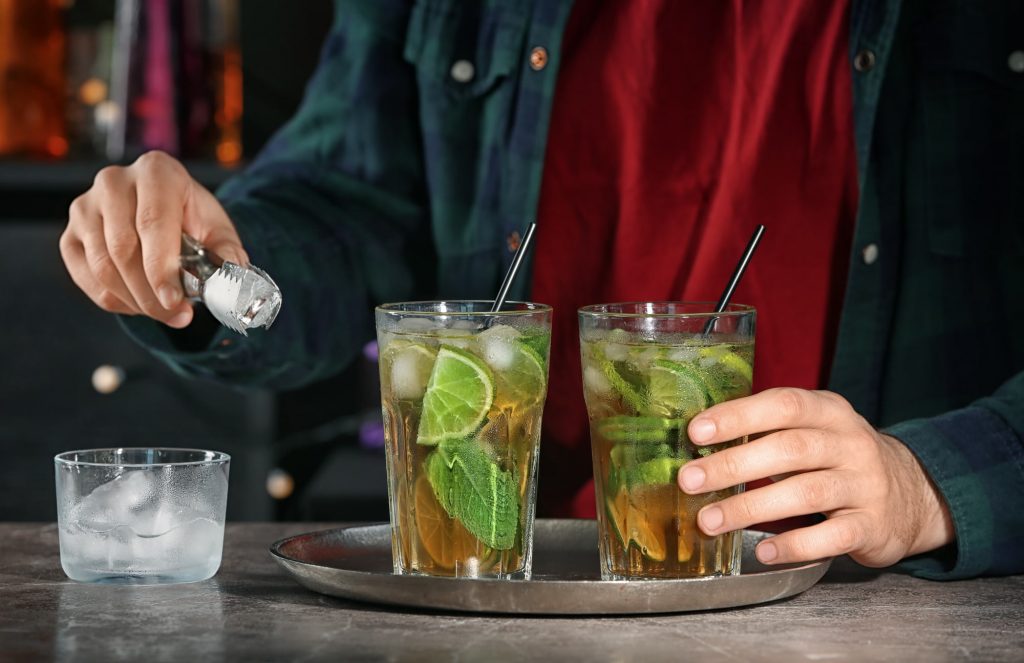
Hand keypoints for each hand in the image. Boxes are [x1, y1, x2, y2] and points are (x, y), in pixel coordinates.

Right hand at [60, 150, 247, 327]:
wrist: (168, 214)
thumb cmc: (194, 221)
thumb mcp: (219, 232)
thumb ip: (227, 254)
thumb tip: (229, 277)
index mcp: (157, 171)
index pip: (152, 222)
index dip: (161, 268)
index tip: (174, 301)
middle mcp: (114, 181)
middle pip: (123, 249)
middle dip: (151, 294)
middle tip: (177, 316)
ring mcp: (86, 206)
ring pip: (103, 266)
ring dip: (135, 301)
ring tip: (165, 313)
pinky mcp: (70, 233)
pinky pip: (86, 276)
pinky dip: (114, 299)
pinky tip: (139, 305)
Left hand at [677, 388, 954, 566]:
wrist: (913, 493)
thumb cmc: (837, 459)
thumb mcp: (813, 430)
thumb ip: (767, 432)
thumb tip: (697, 446)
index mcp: (829, 411)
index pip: (783, 404)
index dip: (739, 416)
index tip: (696, 431)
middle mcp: (850, 443)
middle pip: (790, 448)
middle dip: (734, 465)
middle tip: (689, 481)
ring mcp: (865, 485)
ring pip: (806, 492)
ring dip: (751, 507)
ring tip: (710, 521)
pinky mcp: (872, 526)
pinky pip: (832, 536)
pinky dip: (795, 545)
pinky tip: (763, 552)